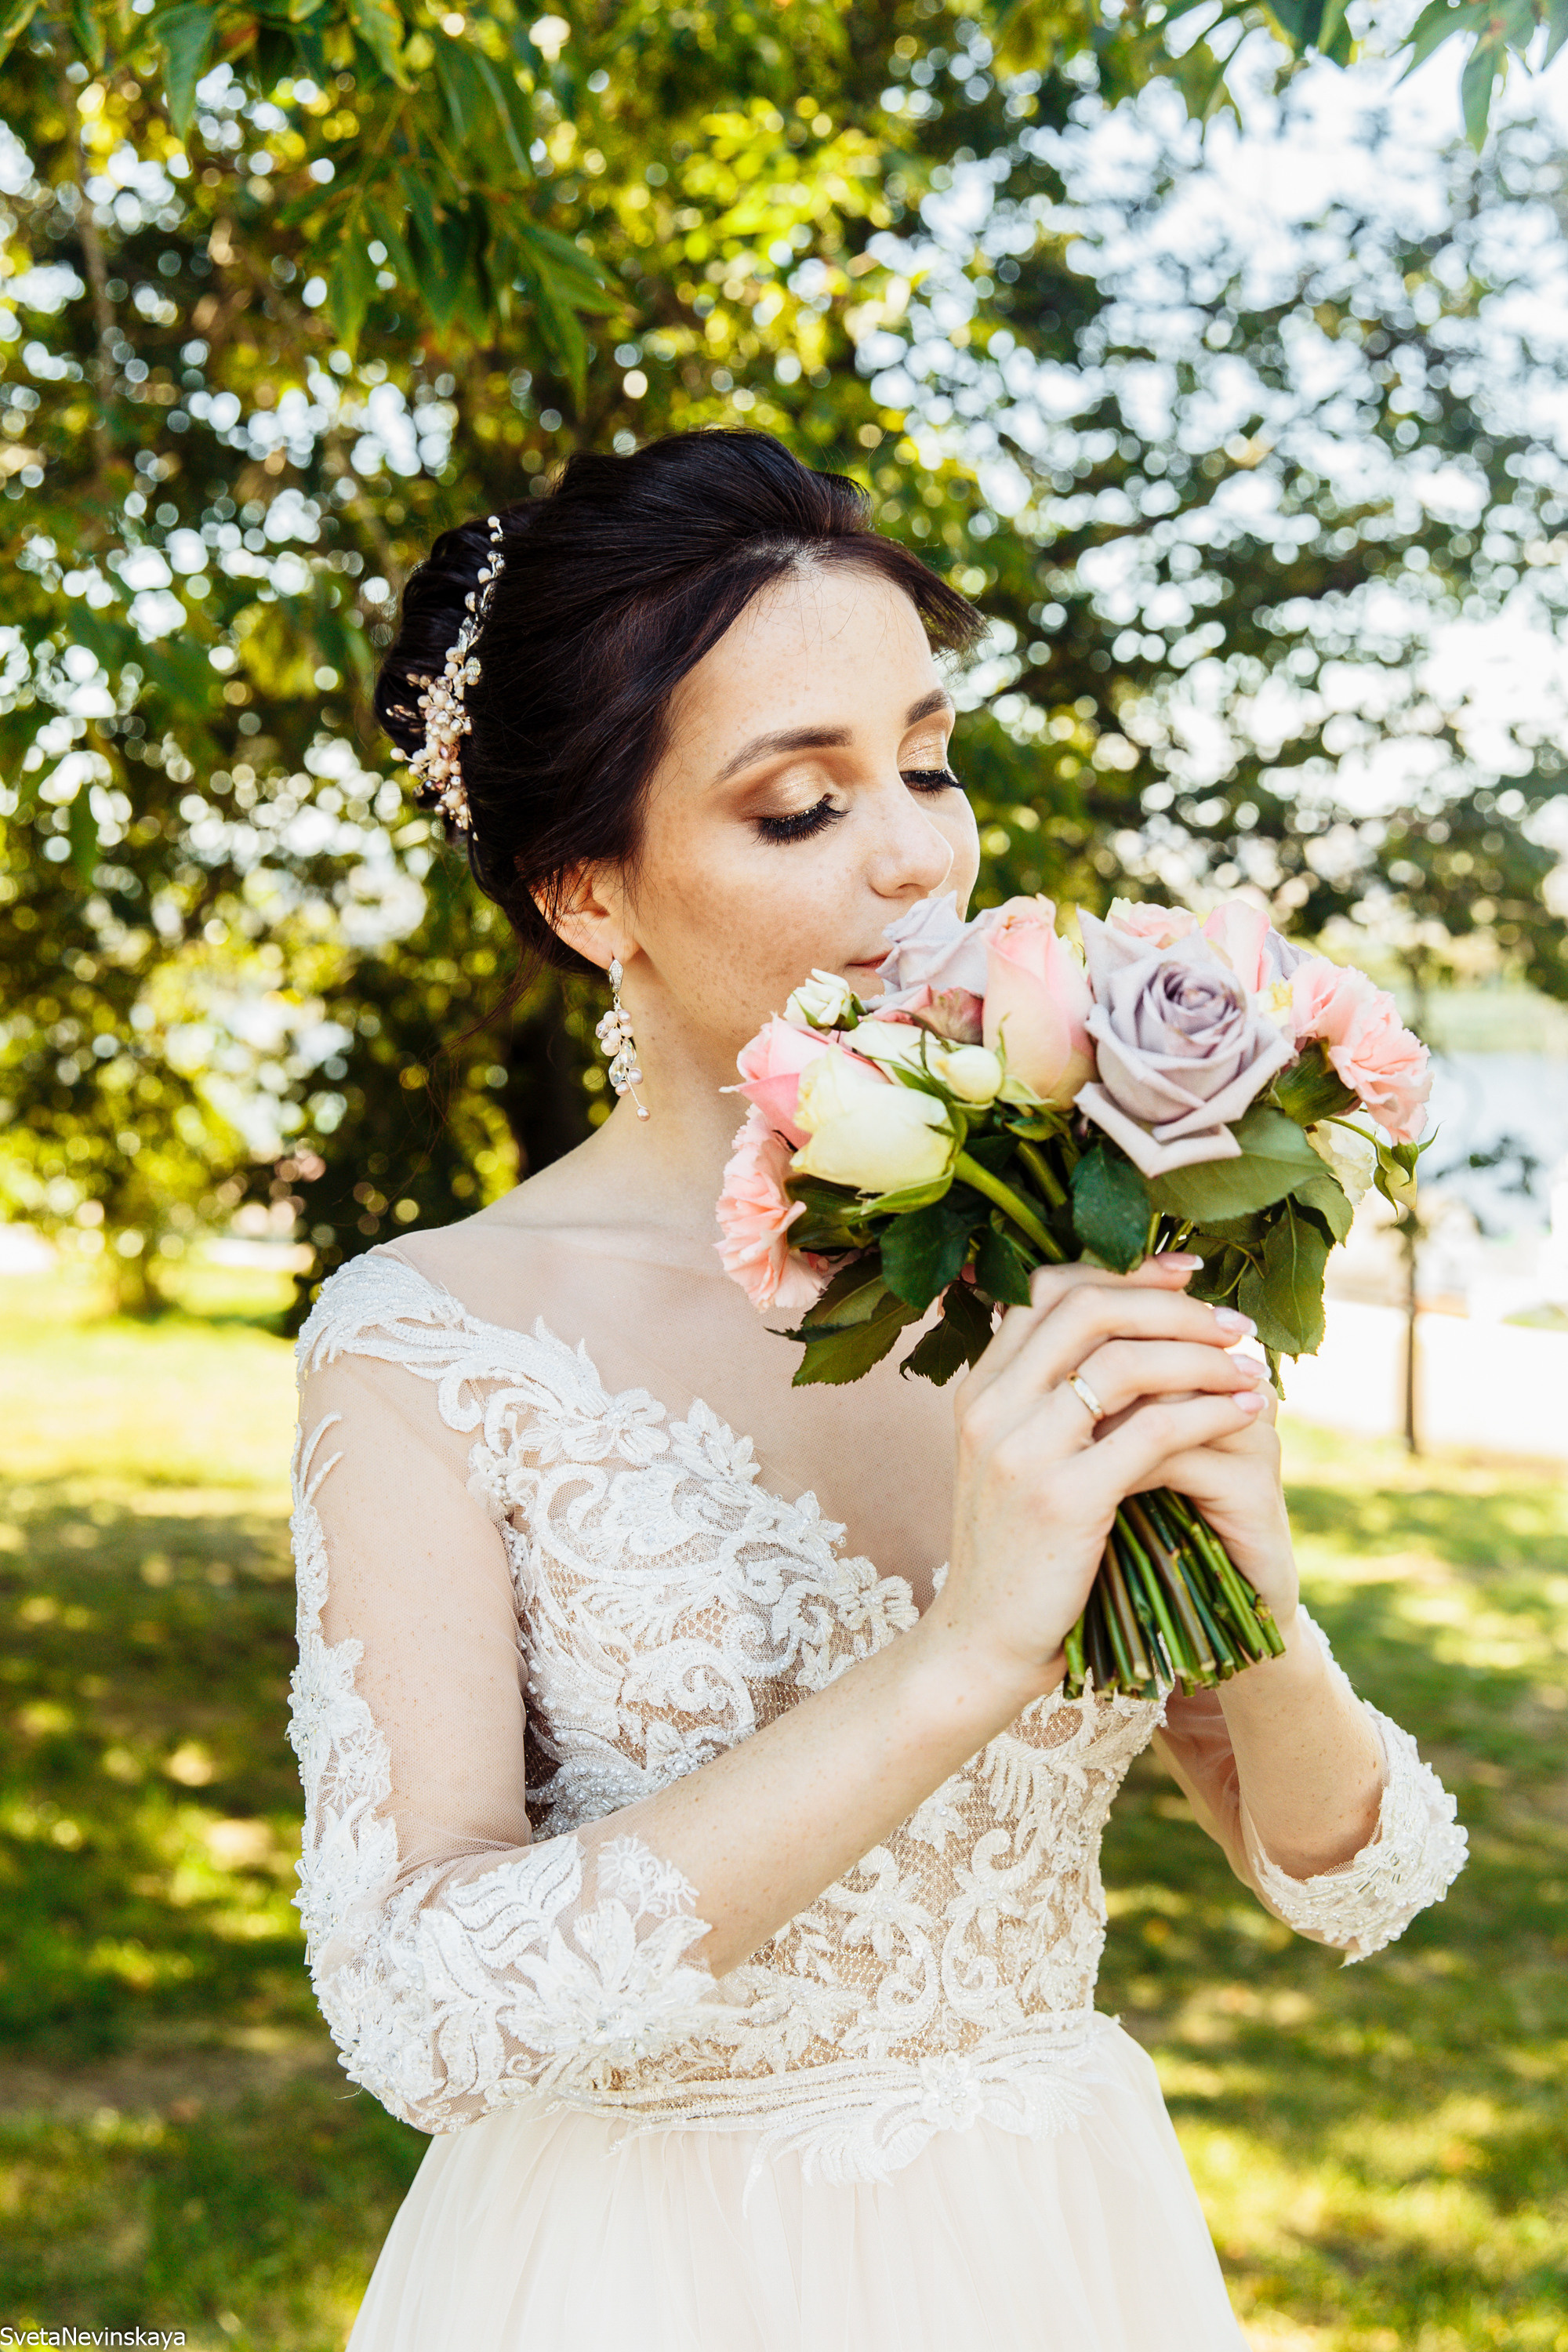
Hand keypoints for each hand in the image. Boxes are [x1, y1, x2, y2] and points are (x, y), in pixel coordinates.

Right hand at [924, 1255, 1272, 1701]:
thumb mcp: (1011, 1462)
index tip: (1184, 1274)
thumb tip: (1120, 1342)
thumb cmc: (1014, 1554)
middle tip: (1231, 1320)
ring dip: (1202, 1353)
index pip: (1046, 1291)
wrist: (981, 1645)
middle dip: (1172, 1304)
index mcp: (977, 1390)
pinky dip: (1209, 1410)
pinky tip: (1244, 1412)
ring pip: (1125, 1361)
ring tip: (1250, 1365)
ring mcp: (1021, 1451)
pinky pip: (1155, 1429)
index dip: (1123, 1272)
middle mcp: (989, 1407)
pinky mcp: (1064, 1499)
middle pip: (1088, 1309)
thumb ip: (1043, 1401)